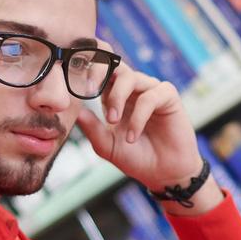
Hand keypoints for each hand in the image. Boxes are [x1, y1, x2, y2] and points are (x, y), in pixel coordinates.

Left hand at [76, 51, 202, 192]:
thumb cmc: (135, 158)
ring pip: (130, 78)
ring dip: (117, 97)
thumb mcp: (107, 145)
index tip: (72, 84)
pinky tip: (132, 136)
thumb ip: (92, 128)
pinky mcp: (169, 97)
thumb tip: (75, 111)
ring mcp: (151, 90)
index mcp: (115, 95)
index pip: (100, 72)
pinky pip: (150, 97)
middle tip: (88, 90)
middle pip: (114, 65)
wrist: (162, 174)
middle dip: (99, 73)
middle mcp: (134, 88)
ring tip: (113, 121)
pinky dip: (138, 116)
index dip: (87, 72)